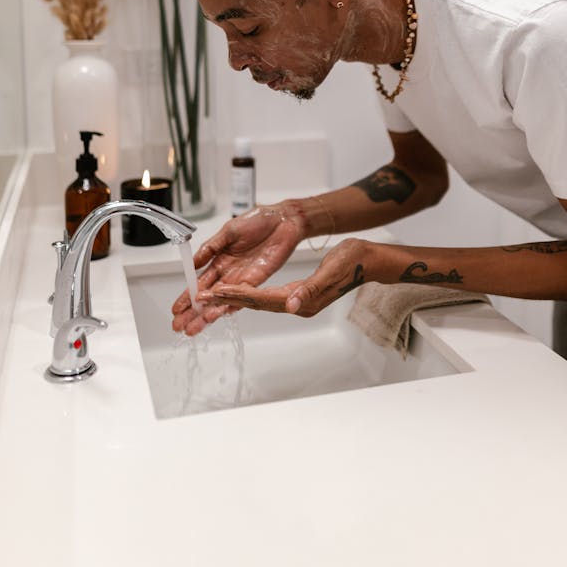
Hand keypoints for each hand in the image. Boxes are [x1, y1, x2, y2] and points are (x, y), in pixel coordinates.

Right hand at [171, 205, 304, 334]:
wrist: (284, 219)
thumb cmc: (258, 220)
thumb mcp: (228, 231)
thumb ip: (211, 247)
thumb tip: (192, 262)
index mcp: (219, 260)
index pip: (199, 282)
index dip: (187, 296)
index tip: (176, 309)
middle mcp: (229, 273)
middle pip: (208, 296)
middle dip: (193, 312)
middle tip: (179, 326)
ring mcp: (242, 278)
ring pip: (222, 300)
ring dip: (208, 314)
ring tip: (194, 328)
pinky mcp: (258, 280)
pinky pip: (242, 296)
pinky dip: (230, 306)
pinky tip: (219, 315)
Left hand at [195, 237, 373, 318]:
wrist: (367, 260)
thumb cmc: (352, 262)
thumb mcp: (331, 272)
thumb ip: (310, 289)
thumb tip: (292, 305)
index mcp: (301, 300)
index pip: (261, 299)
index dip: (236, 295)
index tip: (214, 292)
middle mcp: (296, 303)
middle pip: (254, 303)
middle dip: (226, 301)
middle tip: (200, 299)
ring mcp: (297, 300)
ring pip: (257, 301)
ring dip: (233, 299)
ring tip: (210, 297)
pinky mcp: (298, 294)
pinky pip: (266, 297)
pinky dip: (248, 294)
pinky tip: (236, 291)